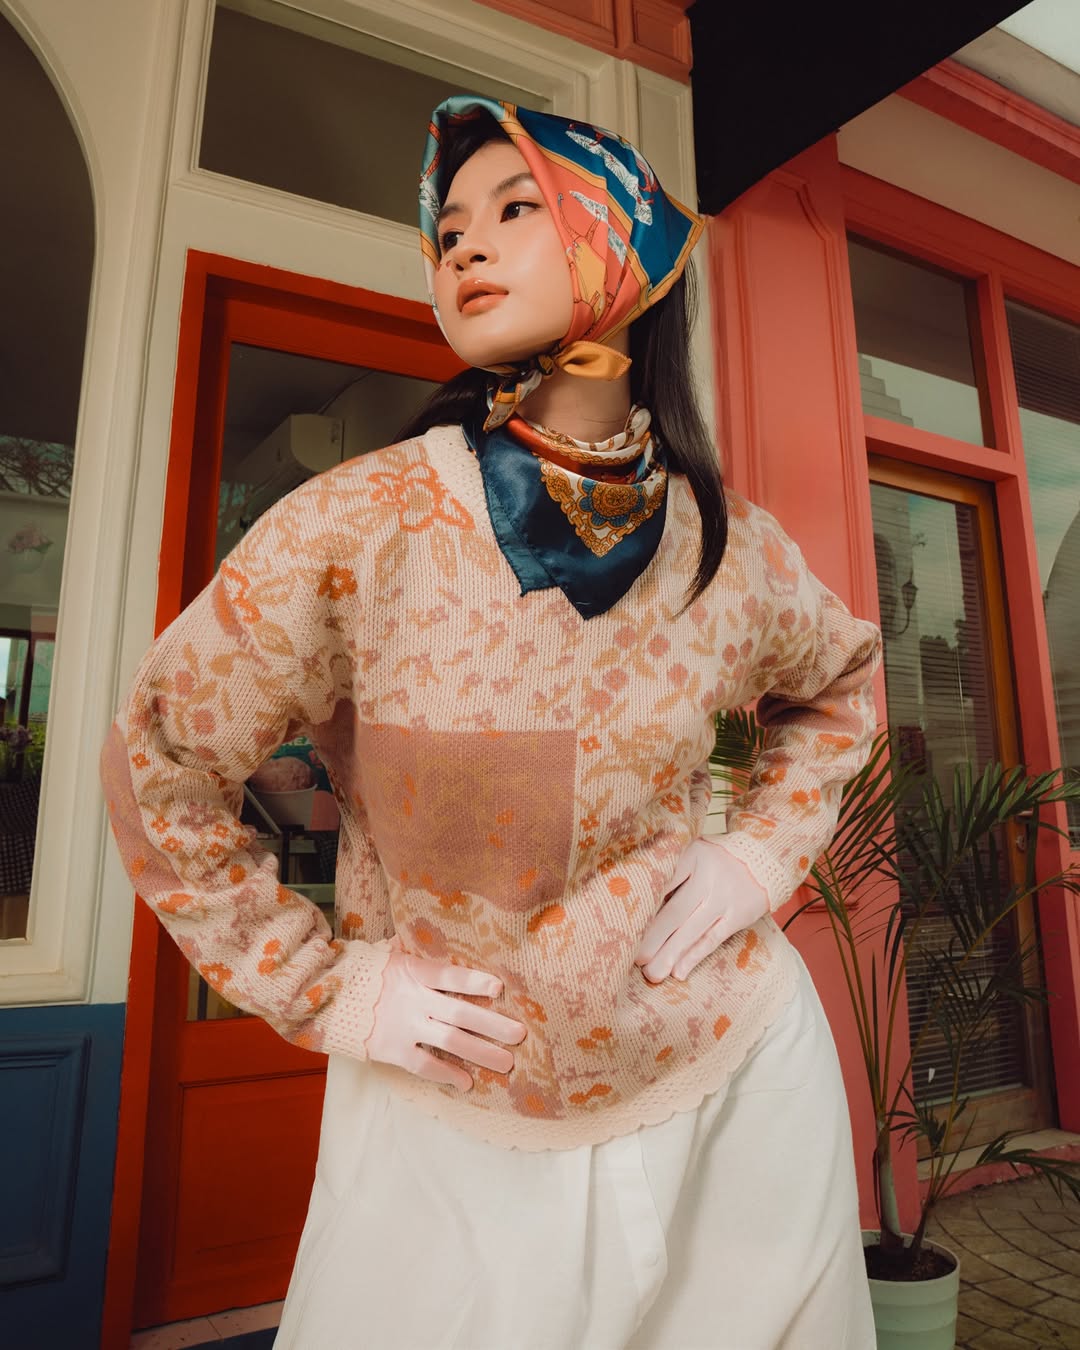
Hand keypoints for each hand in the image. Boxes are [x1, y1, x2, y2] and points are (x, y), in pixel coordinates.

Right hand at [364, 941, 527, 1091]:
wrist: (330, 998)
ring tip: (506, 1063)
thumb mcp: (392, 956)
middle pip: (460, 1013)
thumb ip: (419, 958)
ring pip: (450, 1041)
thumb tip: (444, 949)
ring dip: (481, 1052)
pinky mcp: (393, 1050)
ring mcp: (404, 1026)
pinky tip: (467, 1082)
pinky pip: (424, 1065)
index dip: (474, 981)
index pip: (448, 976)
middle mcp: (413, 999)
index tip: (499, 987)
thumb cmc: (367, 974)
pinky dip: (446, 1074)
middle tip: (520, 1035)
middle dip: (493, 1025)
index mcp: (413, 972)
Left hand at [634, 838, 768, 983]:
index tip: (625, 925)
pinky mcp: (738, 916)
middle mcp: (708, 877)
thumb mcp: (693, 851)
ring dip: (671, 954)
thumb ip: (671, 872)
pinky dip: (695, 956)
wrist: (764, 856)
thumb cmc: (716, 857)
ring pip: (693, 930)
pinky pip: (713, 939)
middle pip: (676, 911)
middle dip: (654, 937)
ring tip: (652, 973)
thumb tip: (639, 904)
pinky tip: (679, 971)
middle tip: (635, 959)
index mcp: (692, 855)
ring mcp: (724, 898)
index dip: (643, 906)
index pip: (663, 882)